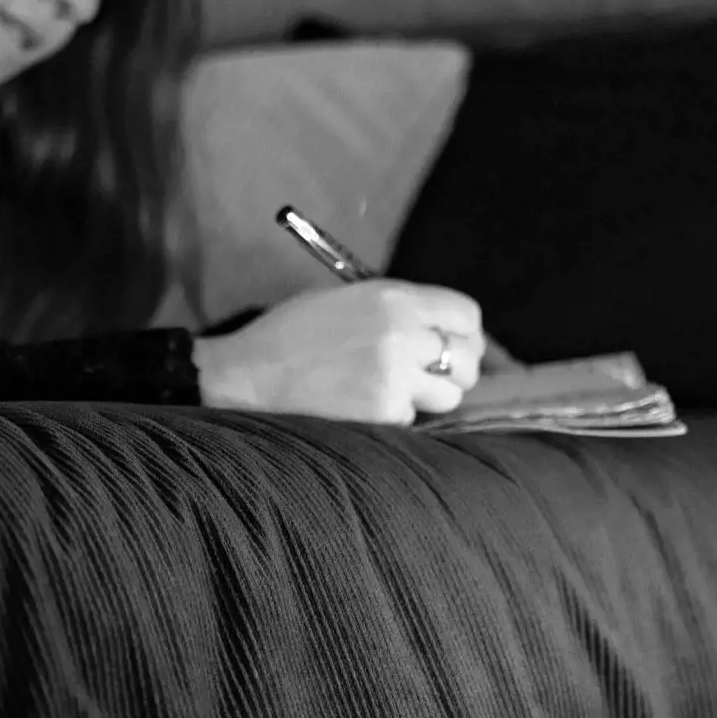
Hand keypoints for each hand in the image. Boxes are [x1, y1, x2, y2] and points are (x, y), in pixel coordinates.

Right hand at [192, 281, 485, 424]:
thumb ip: (398, 309)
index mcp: (394, 298)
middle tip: (430, 376)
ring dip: (427, 398)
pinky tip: (360, 405)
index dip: (465, 332)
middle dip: (455, 370)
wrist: (248, 373)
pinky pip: (411, 418)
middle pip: (468, 358)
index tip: (454, 343)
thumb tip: (442, 331)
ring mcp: (394, 376)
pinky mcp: (382, 413)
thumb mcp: (348, 299)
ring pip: (448, 396)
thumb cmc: (292, 333)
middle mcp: (402, 334)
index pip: (466, 314)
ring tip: (390, 391)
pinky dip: (393, 417)